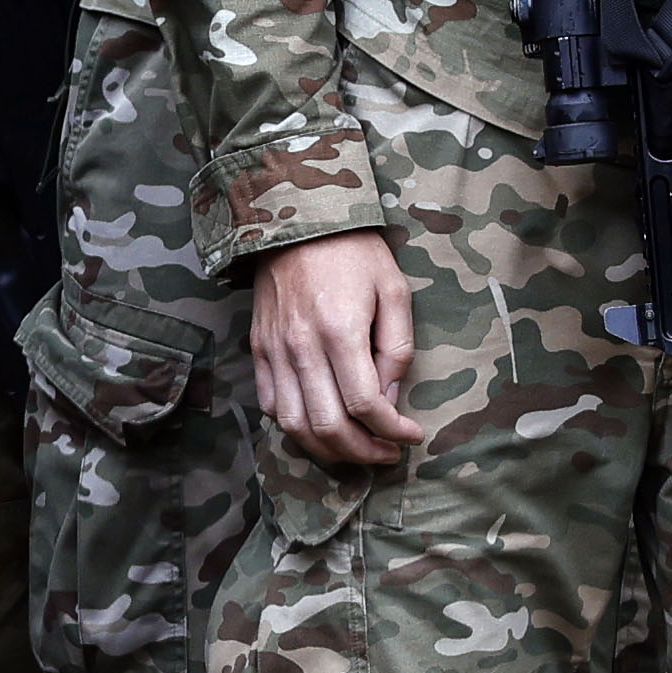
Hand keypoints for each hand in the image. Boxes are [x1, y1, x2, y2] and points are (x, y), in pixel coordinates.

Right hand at [246, 230, 426, 466]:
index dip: (393, 431)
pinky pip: (271, 405)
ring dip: (327, 450)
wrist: (296, 219)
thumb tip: (389, 400)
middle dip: (362, 453)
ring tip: (355, 448)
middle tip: (386, 453)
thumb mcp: (394, 290)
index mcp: (340, 330)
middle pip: (328, 427)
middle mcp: (302, 347)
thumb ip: (397, 349)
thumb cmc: (353, 251)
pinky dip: (296, 426)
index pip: (365, 404)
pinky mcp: (259, 348)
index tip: (412, 437)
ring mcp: (275, 350)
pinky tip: (321, 423)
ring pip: (294, 426)